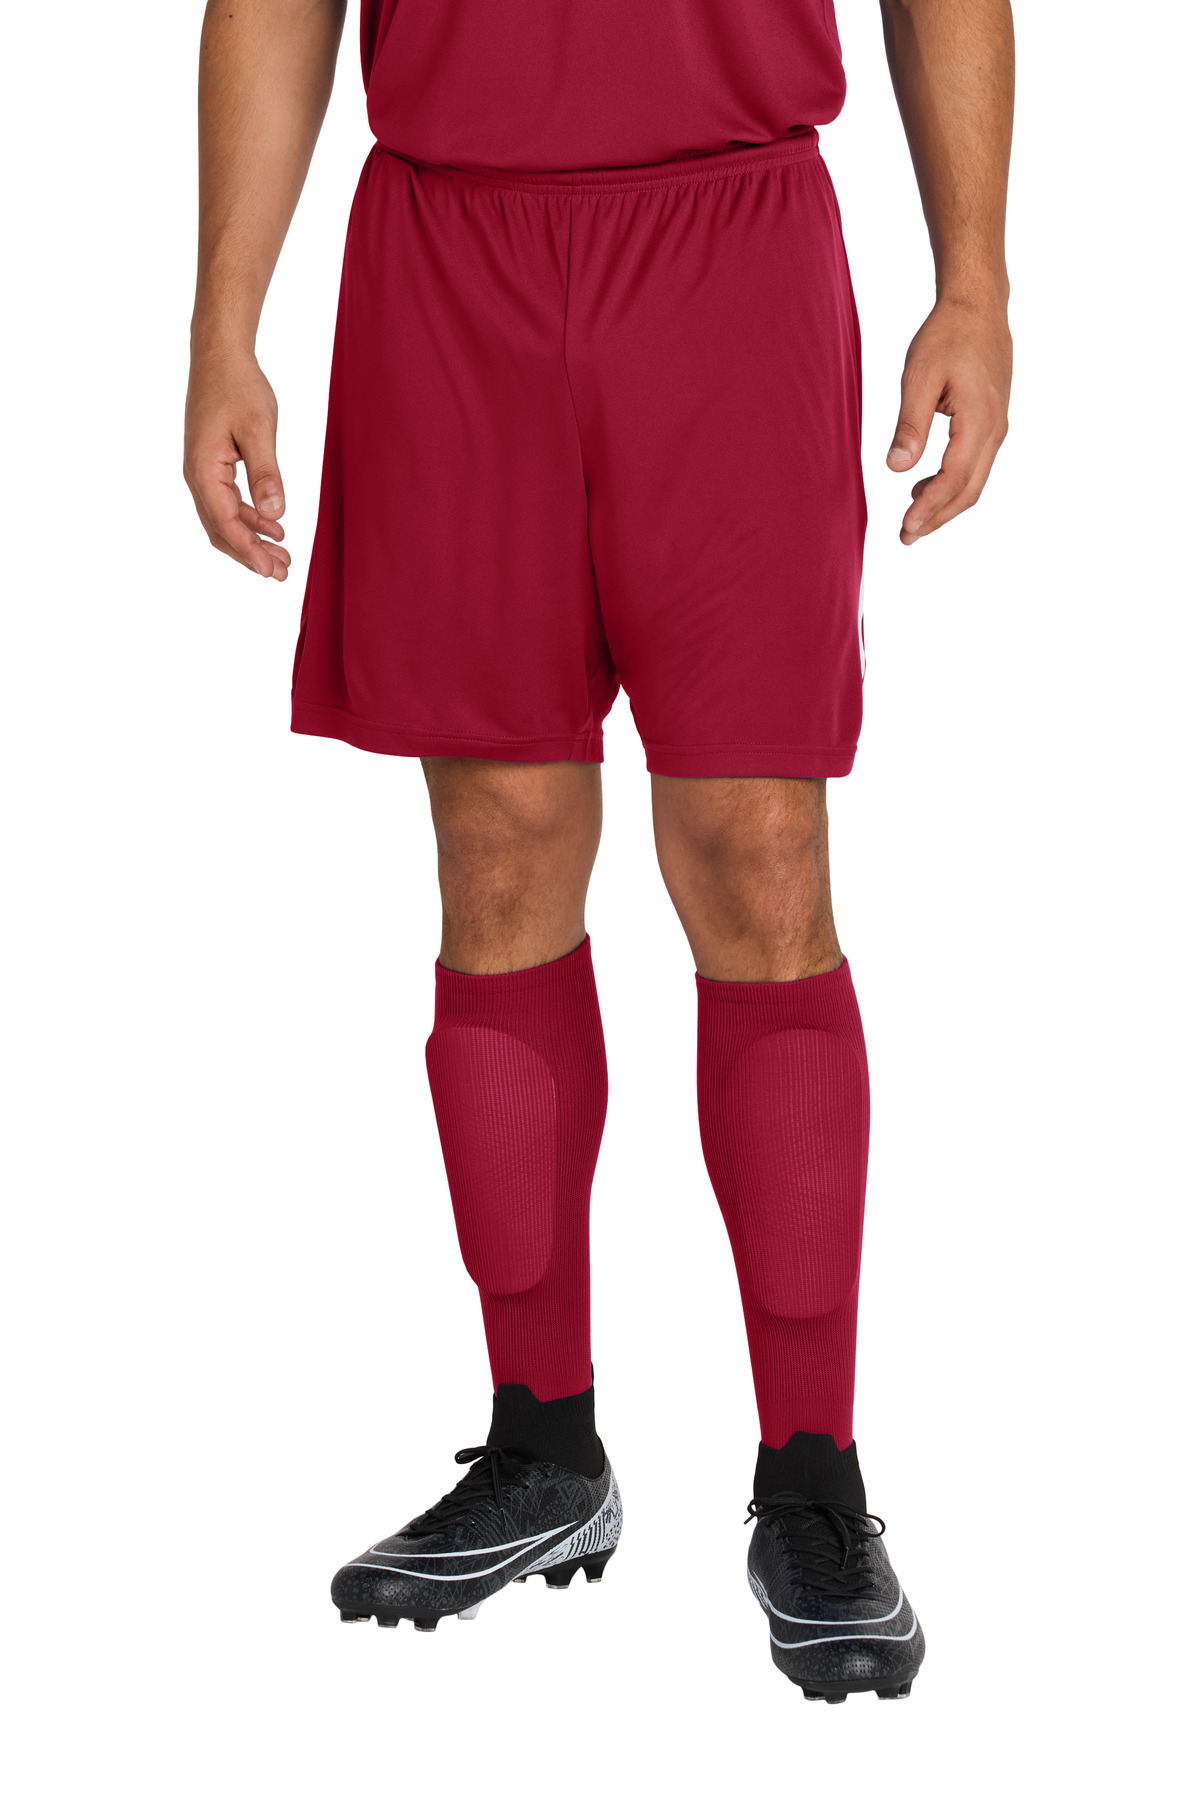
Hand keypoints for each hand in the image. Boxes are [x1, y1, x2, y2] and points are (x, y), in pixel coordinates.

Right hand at [184, 348, 290, 579]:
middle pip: (221, 530)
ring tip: (283, 556)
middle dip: (251, 555)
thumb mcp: (258, 429)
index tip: (273, 571)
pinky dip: (251, 517)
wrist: (220, 355)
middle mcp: (197, 475)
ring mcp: (203, 471)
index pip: (226, 524)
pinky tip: (274, 525)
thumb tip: (276, 512)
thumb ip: (267, 473)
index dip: (250, 551)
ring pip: (225, 518)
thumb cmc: (238, 386)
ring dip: (253, 539)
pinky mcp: (213, 464)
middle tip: (282, 573)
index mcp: (203, 470)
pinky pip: (229, 502)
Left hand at [886, 297, 1010, 544]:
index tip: (905, 528)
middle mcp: (995, 429)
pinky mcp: (993, 422)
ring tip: (911, 517)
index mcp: (979, 419)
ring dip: (944, 504)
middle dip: (938, 518)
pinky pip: (976, 465)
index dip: (930, 509)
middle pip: (969, 491)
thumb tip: (896, 468)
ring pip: (974, 481)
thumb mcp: (920, 375)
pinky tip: (924, 485)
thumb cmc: (948, 334)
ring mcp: (997, 427)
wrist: (979, 305)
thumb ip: (910, 423)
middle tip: (906, 537)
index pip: (954, 479)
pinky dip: (952, 484)